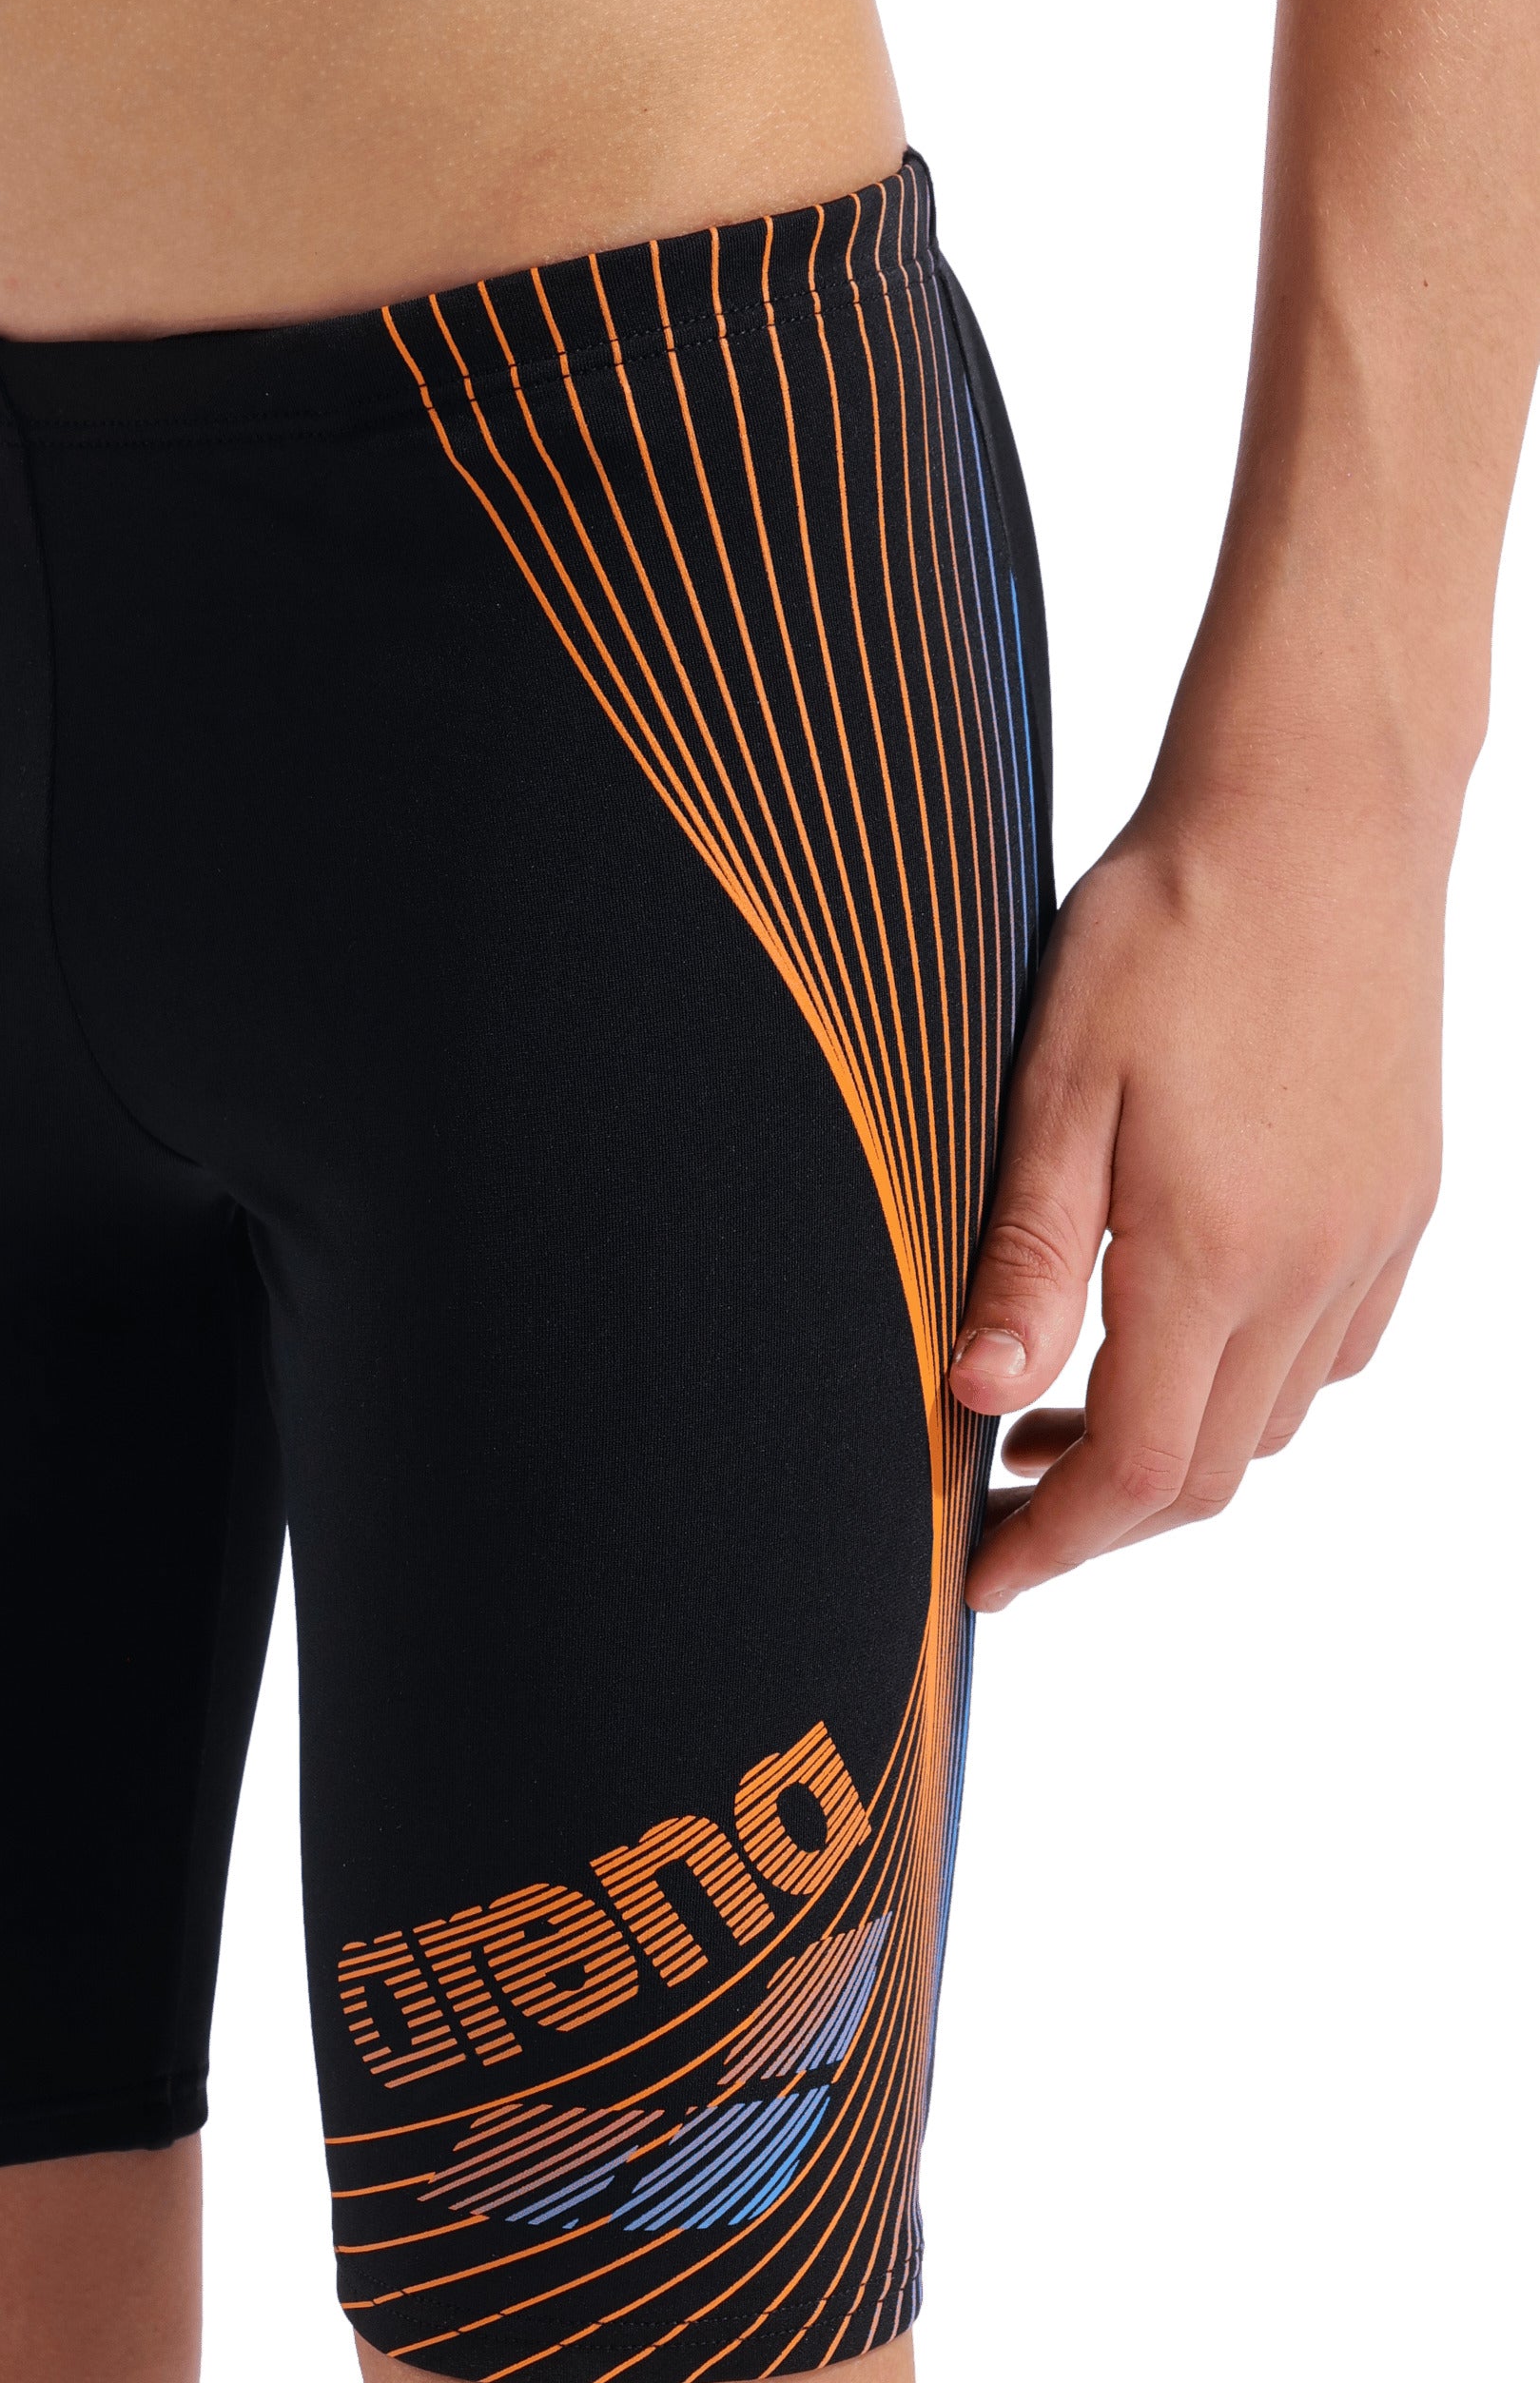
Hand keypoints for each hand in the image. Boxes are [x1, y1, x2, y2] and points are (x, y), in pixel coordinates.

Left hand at [949, 758, 1448, 1612]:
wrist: (1321, 809)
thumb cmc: (1171, 923)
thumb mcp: (1057, 1085)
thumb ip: (1026, 1255)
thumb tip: (976, 1396)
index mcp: (1215, 1249)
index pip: (1137, 1468)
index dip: (1054, 1543)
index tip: (982, 1573)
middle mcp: (1313, 1265)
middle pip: (1211, 1469)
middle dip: (1104, 1517)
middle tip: (1004, 1500)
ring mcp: (1374, 1235)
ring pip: (1276, 1417)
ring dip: (1175, 1446)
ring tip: (1065, 1409)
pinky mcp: (1405, 1196)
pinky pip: (1337, 1347)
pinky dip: (1255, 1381)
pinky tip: (1184, 1328)